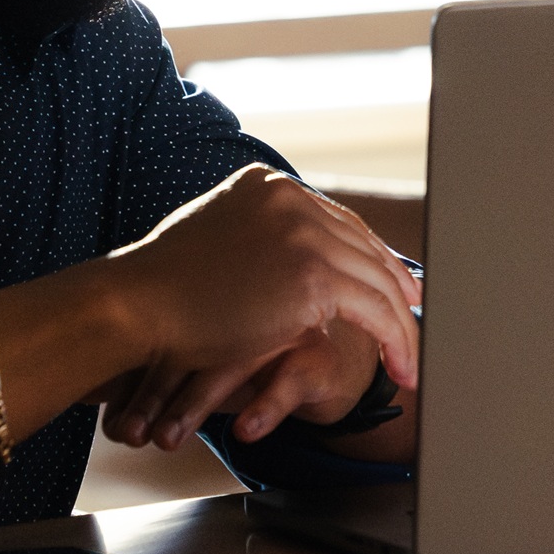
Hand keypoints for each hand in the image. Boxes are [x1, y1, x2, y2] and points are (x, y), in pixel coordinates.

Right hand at [95, 165, 419, 447]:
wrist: (135, 306)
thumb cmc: (158, 289)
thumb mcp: (211, 240)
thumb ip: (253, 241)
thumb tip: (281, 263)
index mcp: (269, 186)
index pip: (337, 221)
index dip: (371, 255)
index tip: (396, 281)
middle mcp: (292, 200)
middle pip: (363, 247)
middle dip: (396, 285)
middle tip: (419, 315)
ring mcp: (304, 233)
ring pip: (378, 281)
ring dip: (402, 324)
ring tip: (411, 360)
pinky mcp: (313, 276)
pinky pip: (375, 311)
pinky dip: (397, 342)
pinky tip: (402, 368)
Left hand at [108, 317, 383, 450]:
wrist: (331, 359)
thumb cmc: (261, 360)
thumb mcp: (212, 369)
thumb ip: (165, 385)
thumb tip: (108, 422)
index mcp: (211, 306)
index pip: (163, 340)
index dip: (134, 386)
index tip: (113, 426)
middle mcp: (242, 311)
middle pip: (191, 349)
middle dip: (154, 396)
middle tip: (131, 434)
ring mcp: (280, 329)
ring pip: (233, 363)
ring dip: (195, 404)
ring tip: (168, 440)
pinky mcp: (315, 354)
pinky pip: (288, 380)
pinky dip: (263, 407)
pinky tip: (243, 431)